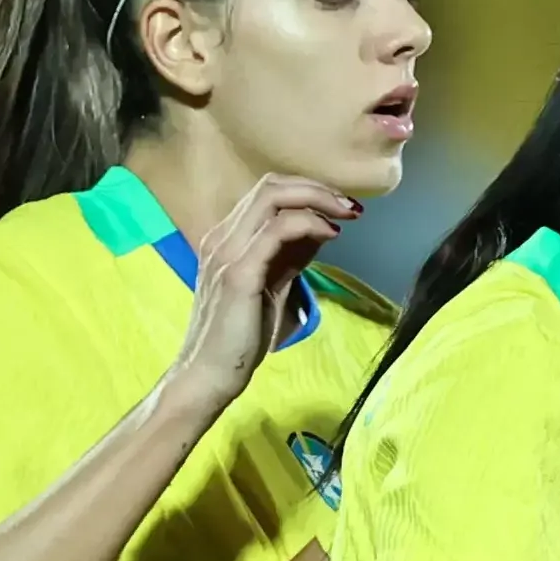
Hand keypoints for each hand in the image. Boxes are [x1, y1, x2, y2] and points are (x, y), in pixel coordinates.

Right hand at [168, 174, 357, 413]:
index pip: (268, 192)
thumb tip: (321, 229)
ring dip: (318, 199)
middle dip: (318, 188)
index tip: (342, 207)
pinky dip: (309, 224)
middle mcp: (221, 237)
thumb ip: (290, 255)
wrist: (209, 374)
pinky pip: (276, 230)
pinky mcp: (238, 274)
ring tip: (346, 215)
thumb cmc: (240, 336)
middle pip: (271, 185)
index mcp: (226, 239)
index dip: (308, 191)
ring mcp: (226, 252)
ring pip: (273, 198)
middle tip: (350, 207)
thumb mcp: (271, 285)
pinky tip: (330, 235)